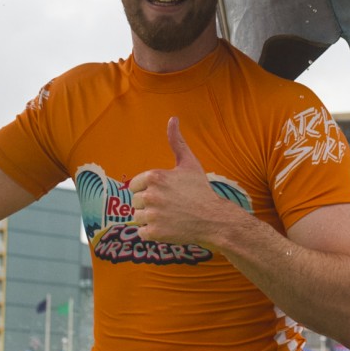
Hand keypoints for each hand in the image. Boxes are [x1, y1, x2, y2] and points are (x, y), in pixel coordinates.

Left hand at [127, 119, 241, 249]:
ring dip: (150, 219)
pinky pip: (141, 233)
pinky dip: (152, 232)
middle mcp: (150, 195)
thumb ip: (176, 141)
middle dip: (149, 205)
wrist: (214, 219)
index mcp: (154, 176)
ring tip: (169, 217)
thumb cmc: (201, 190)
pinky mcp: (154, 233)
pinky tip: (167, 227)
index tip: (165, 194)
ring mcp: (152, 215)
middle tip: (170, 206)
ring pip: (137, 218)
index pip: (135, 185)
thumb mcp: (189, 163)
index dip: (148, 190)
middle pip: (136, 202)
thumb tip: (172, 118)